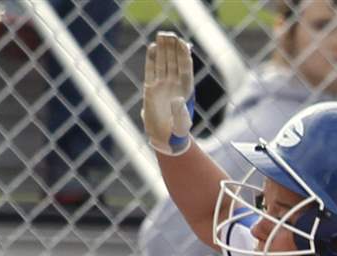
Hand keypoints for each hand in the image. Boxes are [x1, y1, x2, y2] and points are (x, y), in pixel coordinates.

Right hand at [142, 32, 194, 155]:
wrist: (165, 139)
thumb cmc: (177, 134)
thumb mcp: (181, 125)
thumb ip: (180, 113)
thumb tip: (177, 99)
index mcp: (186, 91)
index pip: (185, 68)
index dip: (184, 55)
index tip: (182, 43)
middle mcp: (174, 85)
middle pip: (174, 62)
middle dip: (172, 48)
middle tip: (169, 34)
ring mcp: (162, 86)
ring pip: (163, 63)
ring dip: (163, 50)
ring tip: (161, 35)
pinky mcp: (151, 89)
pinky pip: (151, 70)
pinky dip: (151, 59)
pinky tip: (152, 47)